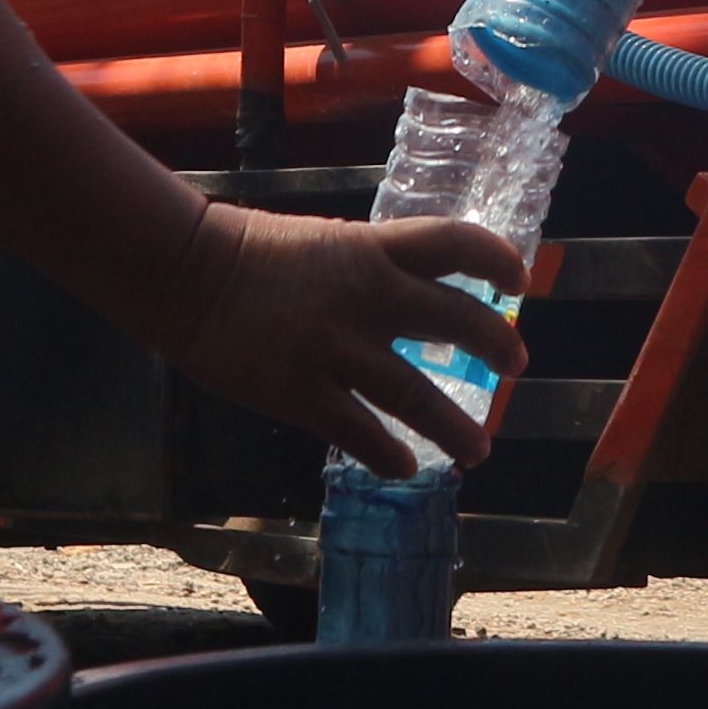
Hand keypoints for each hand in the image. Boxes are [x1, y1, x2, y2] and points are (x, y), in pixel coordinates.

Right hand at [162, 202, 528, 470]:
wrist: (188, 274)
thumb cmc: (247, 252)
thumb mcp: (325, 242)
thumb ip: (370, 267)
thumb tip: (409, 300)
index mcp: (371, 250)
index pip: (456, 244)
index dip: (497, 260)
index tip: (519, 282)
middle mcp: (368, 297)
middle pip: (458, 320)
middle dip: (497, 346)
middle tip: (515, 365)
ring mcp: (339, 351)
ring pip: (421, 397)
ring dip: (457, 429)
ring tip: (478, 449)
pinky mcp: (306, 394)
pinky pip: (364, 435)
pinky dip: (390, 455)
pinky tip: (403, 466)